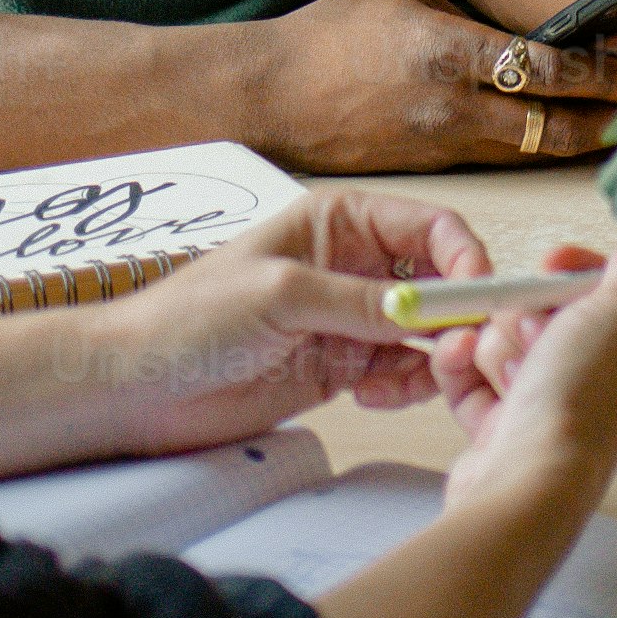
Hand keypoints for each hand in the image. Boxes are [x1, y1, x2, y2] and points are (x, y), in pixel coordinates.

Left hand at [63, 190, 514, 453]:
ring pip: (425, 334)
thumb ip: (361, 302)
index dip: (464, 258)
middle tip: (460, 350)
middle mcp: (353, 266)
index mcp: (339, 223)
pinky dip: (404, 385)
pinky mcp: (341, 368)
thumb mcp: (281, 295)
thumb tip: (430, 306)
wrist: (137, 388)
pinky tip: (375, 394)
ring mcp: (348, 320)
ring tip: (408, 378)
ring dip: (431, 357)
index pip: (431, 227)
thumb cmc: (188, 320)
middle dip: (456, 314)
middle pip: (438, 281)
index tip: (479, 296)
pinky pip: (400, 372)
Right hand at [228, 0, 616, 172]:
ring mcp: (442, 144)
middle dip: (612, 118)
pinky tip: (570, 140)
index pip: (546, 68)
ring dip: (583, 139)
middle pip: (554, 124)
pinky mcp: (430, 167)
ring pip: (533, 150)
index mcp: (448, 51)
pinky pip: (499, 159)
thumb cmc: (331, 33)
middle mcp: (452, 106)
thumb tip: (508, 29)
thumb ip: (465, 9)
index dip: (603, 73)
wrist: (269, 96)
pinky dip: (539, 150)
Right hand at [443, 222, 616, 525]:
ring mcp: (549, 403)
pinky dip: (465, 373)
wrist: (525, 481)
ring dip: (498, 346)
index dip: (572, 270)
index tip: (551, 266)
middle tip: (536, 336)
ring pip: (506, 338)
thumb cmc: (577, 401)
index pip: (605, 285)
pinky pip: (472, 374)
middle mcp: (597, 376)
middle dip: (528, 313)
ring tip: (513, 376)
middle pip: (548, 309)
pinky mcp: (505, 424)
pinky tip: (468, 373)